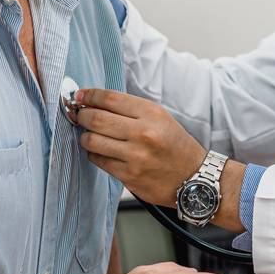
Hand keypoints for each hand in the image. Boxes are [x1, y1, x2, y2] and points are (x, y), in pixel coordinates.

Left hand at [71, 88, 205, 205]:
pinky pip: (99, 161)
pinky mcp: (129, 176)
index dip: (89, 95)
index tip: (80, 96)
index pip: (110, 98)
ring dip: (85, 136)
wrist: (194, 178)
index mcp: (152, 113)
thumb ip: (131, 110)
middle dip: (82, 115)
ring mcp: (135, 156)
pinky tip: (100, 151)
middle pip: (97, 118)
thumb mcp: (160, 118)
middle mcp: (143, 133)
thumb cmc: (175, 146)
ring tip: (89, 134)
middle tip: (80, 115)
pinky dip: (94, 153)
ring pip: (92, 140)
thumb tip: (95, 102)